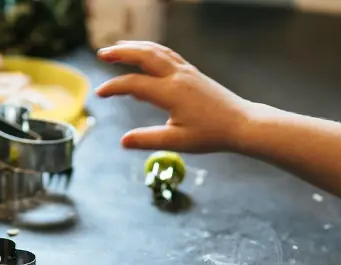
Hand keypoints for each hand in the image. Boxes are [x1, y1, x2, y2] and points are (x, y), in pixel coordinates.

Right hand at [95, 41, 260, 152]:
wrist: (241, 123)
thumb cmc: (211, 135)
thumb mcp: (177, 142)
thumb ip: (148, 140)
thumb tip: (122, 141)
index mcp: (171, 93)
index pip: (134, 84)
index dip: (114, 87)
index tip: (99, 94)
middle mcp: (177, 76)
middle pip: (144, 55)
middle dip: (121, 52)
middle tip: (102, 54)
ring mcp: (186, 71)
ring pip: (157, 51)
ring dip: (136, 46)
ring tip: (118, 47)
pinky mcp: (193, 72)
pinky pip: (168, 54)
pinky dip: (152, 50)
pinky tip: (146, 53)